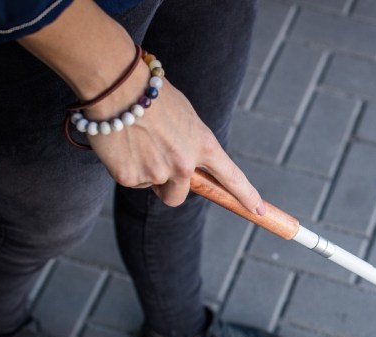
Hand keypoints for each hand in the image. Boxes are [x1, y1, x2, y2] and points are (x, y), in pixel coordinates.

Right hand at [18, 0, 261, 212]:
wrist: (116, 86)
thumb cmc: (151, 92)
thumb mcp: (185, 116)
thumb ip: (190, 143)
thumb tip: (186, 169)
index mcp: (203, 144)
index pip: (231, 177)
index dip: (245, 196)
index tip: (258, 211)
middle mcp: (184, 164)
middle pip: (178, 196)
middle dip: (168, 187)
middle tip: (154, 164)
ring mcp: (157, 173)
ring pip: (151, 186)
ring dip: (144, 171)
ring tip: (135, 141)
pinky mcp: (130, 177)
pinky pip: (129, 179)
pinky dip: (123, 165)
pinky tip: (120, 142)